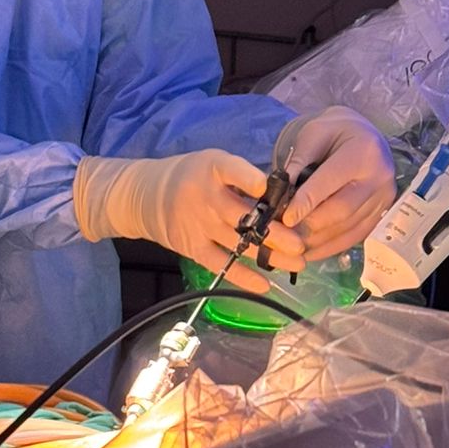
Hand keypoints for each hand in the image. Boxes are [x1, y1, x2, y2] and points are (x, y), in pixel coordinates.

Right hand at [73, 149, 306, 295]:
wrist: (146, 196)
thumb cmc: (191, 176)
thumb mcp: (213, 163)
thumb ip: (243, 176)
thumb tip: (286, 193)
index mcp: (212, 168)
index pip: (233, 171)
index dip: (252, 180)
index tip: (273, 189)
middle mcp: (206, 196)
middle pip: (245, 216)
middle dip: (276, 231)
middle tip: (302, 243)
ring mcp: (199, 224)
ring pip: (239, 243)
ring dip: (270, 255)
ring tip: (297, 262)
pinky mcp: (193, 247)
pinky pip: (221, 265)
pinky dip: (243, 277)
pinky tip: (266, 284)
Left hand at [276, 110, 396, 260]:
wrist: (364, 135)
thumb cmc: (335, 131)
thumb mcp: (313, 134)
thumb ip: (298, 161)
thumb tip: (280, 194)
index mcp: (363, 151)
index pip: (331, 182)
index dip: (306, 202)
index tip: (284, 218)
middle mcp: (380, 177)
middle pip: (342, 210)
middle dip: (310, 225)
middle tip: (283, 236)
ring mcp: (384, 199)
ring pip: (348, 228)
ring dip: (318, 241)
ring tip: (291, 246)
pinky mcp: (381, 215)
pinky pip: (355, 236)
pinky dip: (331, 246)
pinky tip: (309, 251)